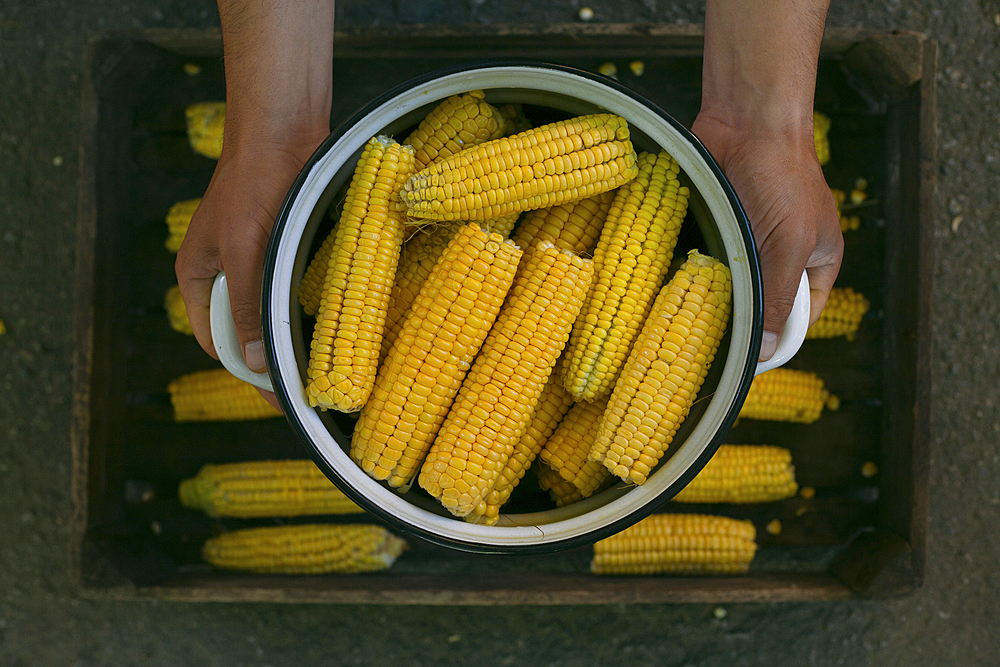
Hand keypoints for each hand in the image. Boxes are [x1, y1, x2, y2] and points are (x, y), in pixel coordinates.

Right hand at [175, 0, 333, 409]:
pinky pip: (294, 289)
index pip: (218, 343)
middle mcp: (225, 274)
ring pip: (274, 312)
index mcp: (199, 279)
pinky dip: (311, 306)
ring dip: (296, 333)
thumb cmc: (256, 184)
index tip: (285, 397)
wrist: (285, 128)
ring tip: (331, 361)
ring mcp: (255, 260)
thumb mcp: (248, 251)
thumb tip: (258, 364)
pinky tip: (339, 323)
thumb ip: (252, 307)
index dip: (249, 372)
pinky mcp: (284, 247)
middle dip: (276, 356)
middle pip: (247, 332)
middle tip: (315, 386)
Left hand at [691, 113, 842, 360]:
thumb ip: (777, 297)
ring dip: (712, 295)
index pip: (800, 319)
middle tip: (707, 338)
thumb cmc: (780, 176)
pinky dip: (694, 270)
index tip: (744, 360)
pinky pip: (705, 260)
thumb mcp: (787, 244)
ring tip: (686, 312)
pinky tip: (674, 283)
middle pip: (761, 305)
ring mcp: (750, 241)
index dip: (776, 340)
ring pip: (730, 285)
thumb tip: (767, 351)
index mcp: (816, 264)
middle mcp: (784, 256)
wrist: (745, 119)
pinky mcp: (719, 226)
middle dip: (739, 317)